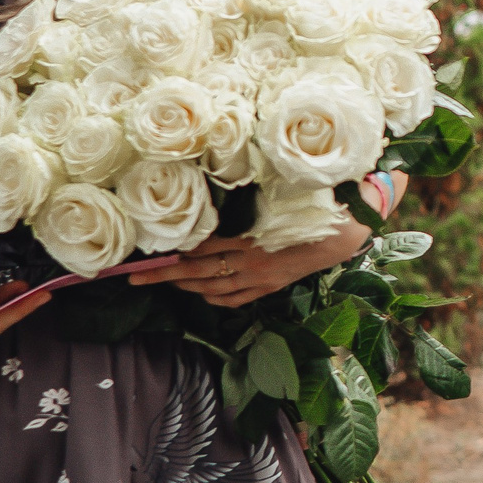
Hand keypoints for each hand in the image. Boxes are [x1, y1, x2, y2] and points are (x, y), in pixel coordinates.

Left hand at [122, 172, 402, 307]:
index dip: (175, 252)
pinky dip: (215, 299)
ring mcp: (261, 279)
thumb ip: (251, 195)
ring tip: (161, 284)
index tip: (150, 251)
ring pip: (214, 289)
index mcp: (252, 239)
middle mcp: (252, 264)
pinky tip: (202, 295)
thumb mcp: (280, 194)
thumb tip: (221, 183)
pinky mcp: (271, 286)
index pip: (203, 249)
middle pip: (198, 273)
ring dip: (185, 288)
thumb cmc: (315, 204)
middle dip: (165, 276)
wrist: (347, 230)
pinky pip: (236, 299)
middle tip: (135, 279)